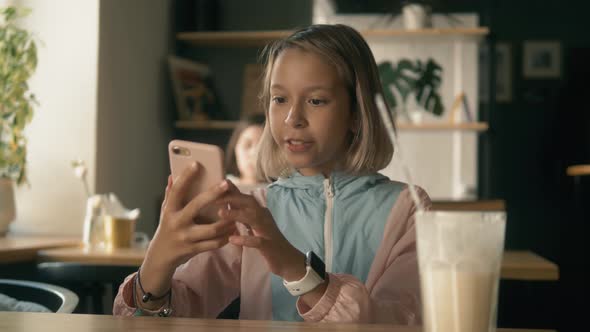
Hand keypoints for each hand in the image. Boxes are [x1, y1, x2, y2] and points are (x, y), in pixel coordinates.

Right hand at [139, 163, 236, 304]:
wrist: (160, 256)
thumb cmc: (167, 228)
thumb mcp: (165, 211)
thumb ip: (170, 194)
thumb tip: (171, 175)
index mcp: (169, 210)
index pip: (177, 190)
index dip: (185, 177)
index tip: (196, 164)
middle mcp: (177, 223)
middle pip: (197, 206)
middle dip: (213, 194)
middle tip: (226, 183)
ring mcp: (185, 237)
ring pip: (211, 228)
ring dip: (226, 220)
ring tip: (236, 212)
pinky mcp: (193, 249)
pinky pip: (214, 243)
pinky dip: (225, 237)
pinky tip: (233, 229)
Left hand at [218, 181, 305, 281]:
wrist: (289, 260)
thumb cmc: (269, 243)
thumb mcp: (256, 226)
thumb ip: (244, 215)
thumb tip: (228, 203)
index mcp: (261, 213)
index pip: (245, 198)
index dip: (232, 191)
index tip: (215, 186)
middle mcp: (265, 218)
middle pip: (249, 203)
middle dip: (232, 198)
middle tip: (213, 197)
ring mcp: (268, 231)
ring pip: (253, 218)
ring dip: (236, 214)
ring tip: (220, 213)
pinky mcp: (269, 245)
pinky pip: (257, 241)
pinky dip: (245, 239)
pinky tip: (232, 239)